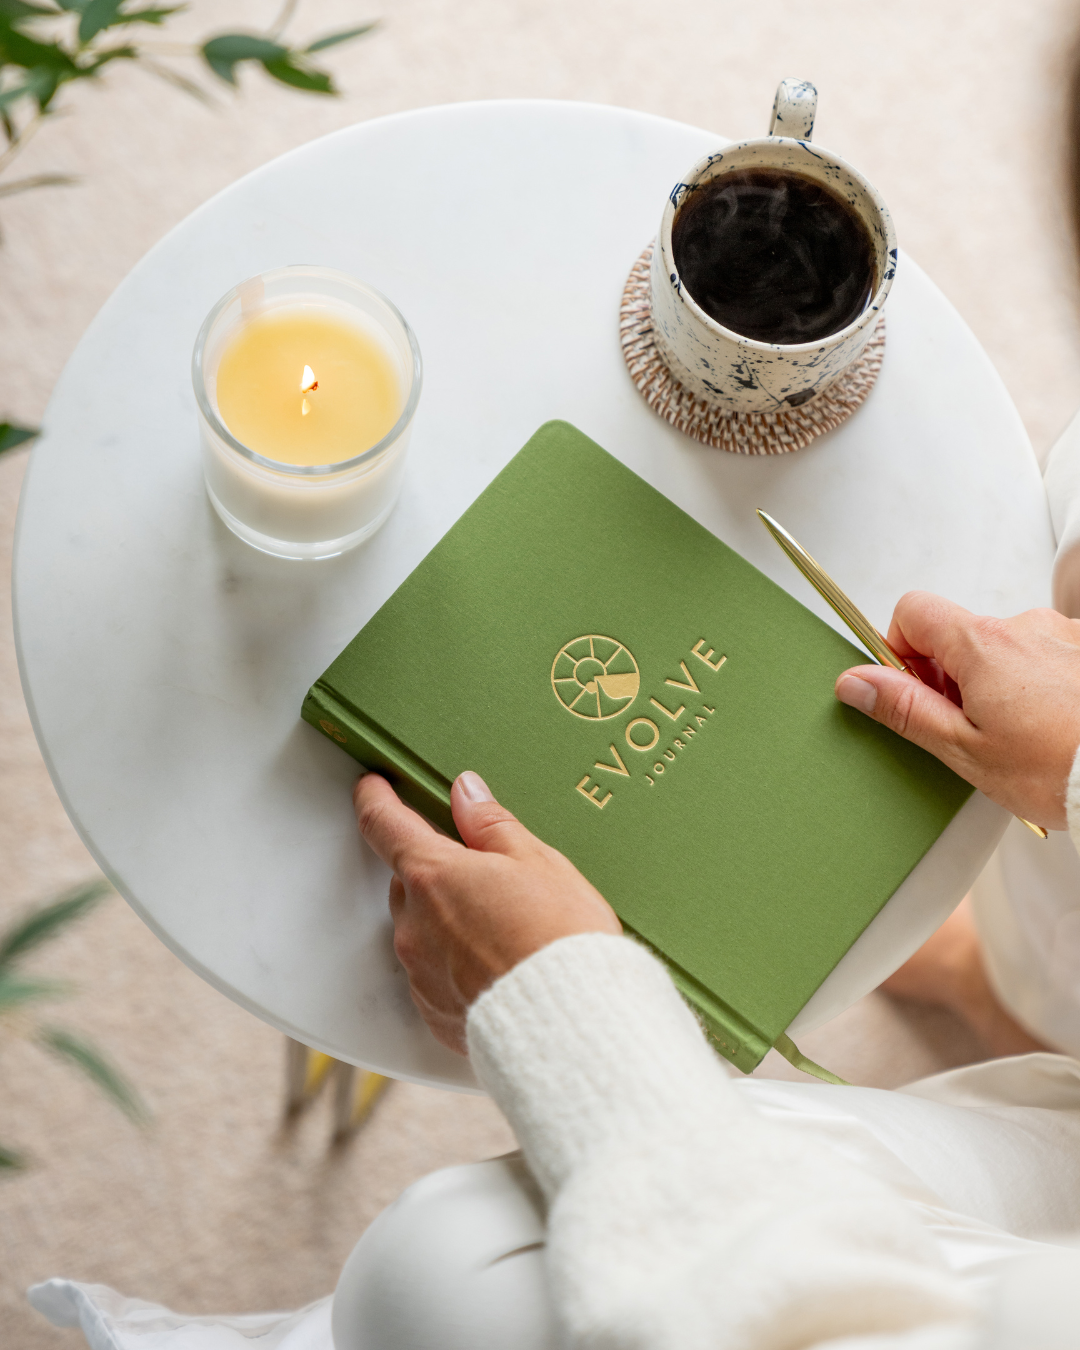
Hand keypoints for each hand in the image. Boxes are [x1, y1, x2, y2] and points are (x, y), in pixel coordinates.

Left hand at [353, 770, 621, 1053]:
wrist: (571, 1023)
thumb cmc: (560, 939)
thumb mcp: (538, 861)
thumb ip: (491, 825)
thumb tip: (466, 794)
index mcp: (434, 875)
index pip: (384, 825)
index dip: (374, 800)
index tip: (372, 787)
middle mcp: (414, 925)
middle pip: (408, 881)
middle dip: (436, 871)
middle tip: (484, 872)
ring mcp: (420, 973)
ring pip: (421, 929)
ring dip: (447, 919)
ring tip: (504, 928)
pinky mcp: (434, 1013)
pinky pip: (434, 976)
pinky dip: (456, 965)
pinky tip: (498, 966)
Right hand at [834, 592, 1079, 829]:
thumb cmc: (1057, 769)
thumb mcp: (965, 748)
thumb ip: (905, 709)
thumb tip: (854, 681)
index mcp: (982, 644)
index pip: (914, 611)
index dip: (899, 648)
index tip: (912, 689)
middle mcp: (1024, 626)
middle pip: (959, 634)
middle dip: (951, 677)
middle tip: (969, 730)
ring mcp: (1063, 635)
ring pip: (1005, 649)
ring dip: (997, 683)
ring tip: (1019, 736)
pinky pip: (1045, 658)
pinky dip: (1037, 686)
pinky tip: (1051, 727)